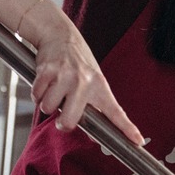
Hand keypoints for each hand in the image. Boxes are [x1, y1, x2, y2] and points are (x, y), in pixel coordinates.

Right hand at [25, 11, 143, 143]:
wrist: (59, 33)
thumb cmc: (76, 60)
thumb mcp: (92, 78)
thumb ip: (93, 103)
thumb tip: (92, 134)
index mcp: (100, 86)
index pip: (115, 111)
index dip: (126, 128)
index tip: (137, 141)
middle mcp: (84, 82)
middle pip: (70, 120)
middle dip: (62, 124)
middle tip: (63, 116)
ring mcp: (65, 76)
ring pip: (49, 108)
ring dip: (47, 103)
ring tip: (54, 90)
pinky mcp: (47, 70)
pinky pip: (37, 95)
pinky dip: (37, 93)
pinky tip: (45, 83)